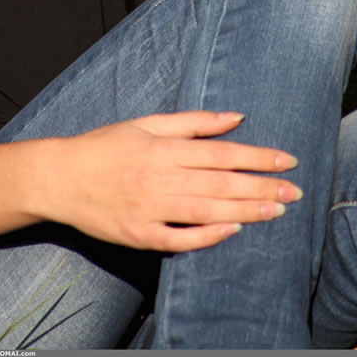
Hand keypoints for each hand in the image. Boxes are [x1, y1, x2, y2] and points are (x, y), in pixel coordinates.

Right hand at [33, 111, 300, 251]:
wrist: (61, 178)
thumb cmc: (106, 146)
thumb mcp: (147, 123)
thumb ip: (193, 122)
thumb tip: (236, 117)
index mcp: (163, 147)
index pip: (221, 152)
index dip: (257, 157)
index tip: (287, 160)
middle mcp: (160, 178)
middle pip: (220, 184)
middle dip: (261, 187)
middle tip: (296, 192)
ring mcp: (150, 209)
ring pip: (206, 212)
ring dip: (245, 212)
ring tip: (276, 211)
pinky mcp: (138, 235)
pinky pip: (179, 239)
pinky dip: (206, 237)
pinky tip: (232, 231)